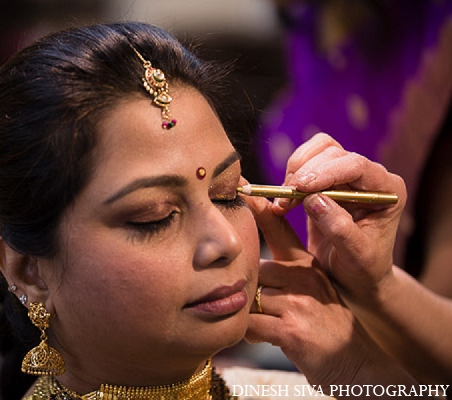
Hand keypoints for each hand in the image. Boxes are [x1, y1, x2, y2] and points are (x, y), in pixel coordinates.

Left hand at [243, 193, 417, 391]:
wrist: (358, 365)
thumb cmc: (327, 326)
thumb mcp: (315, 290)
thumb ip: (286, 274)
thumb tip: (250, 267)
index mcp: (308, 265)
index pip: (279, 229)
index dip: (258, 208)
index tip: (241, 188)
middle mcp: (304, 277)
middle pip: (254, 271)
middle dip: (250, 292)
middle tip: (263, 310)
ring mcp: (299, 302)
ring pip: (250, 297)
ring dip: (251, 315)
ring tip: (268, 326)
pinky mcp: (292, 329)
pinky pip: (250, 325)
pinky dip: (250, 334)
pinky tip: (264, 338)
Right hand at [272, 133, 406, 302]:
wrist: (354, 277)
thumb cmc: (362, 269)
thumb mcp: (356, 256)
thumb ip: (339, 228)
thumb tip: (314, 199)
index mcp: (388, 191)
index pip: (357, 166)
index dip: (326, 172)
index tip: (300, 187)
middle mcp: (370, 178)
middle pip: (334, 154)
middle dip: (305, 174)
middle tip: (284, 201)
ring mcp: (348, 177)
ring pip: (318, 151)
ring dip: (295, 172)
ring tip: (283, 202)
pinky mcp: (327, 181)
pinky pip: (306, 162)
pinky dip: (290, 176)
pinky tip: (284, 200)